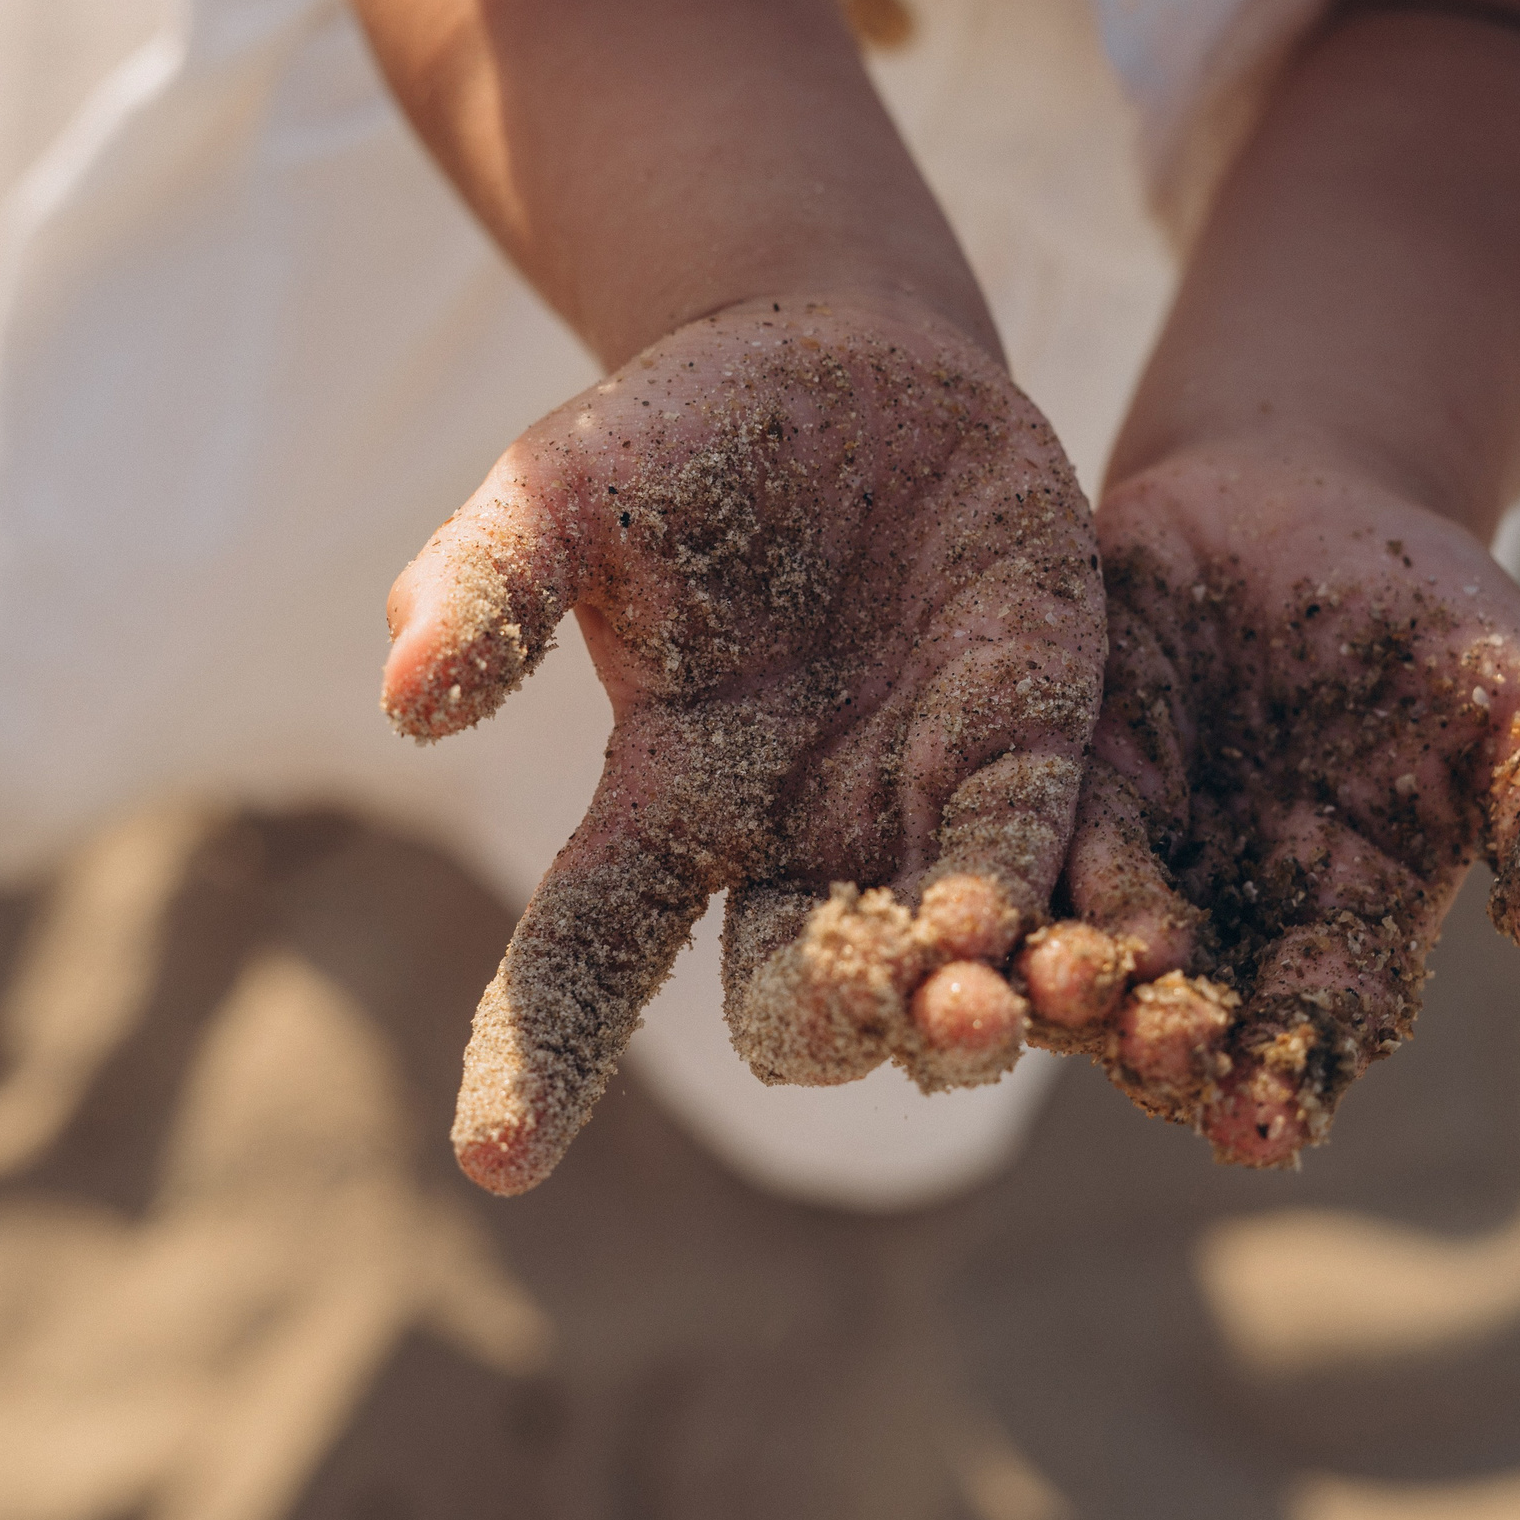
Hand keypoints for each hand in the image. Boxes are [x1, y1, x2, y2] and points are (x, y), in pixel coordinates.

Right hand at [383, 294, 1104, 1194]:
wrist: (850, 361)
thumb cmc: (680, 434)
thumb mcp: (564, 486)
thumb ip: (492, 586)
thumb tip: (407, 699)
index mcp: (661, 804)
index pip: (582, 956)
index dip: (539, 1055)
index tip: (497, 1158)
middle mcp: (793, 842)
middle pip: (797, 998)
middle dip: (827, 1022)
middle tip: (862, 1006)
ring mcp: (921, 805)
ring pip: (951, 965)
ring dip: (968, 1004)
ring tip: (981, 1004)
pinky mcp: (1036, 744)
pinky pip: (1061, 856)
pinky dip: (1078, 910)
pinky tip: (1112, 947)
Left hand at [1019, 450, 1519, 1164]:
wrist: (1308, 491)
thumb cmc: (1439, 613)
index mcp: (1341, 928)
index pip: (1314, 1033)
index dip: (1289, 1082)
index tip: (1266, 1124)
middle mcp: (1224, 917)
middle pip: (1184, 1014)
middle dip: (1162, 1046)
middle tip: (1148, 1062)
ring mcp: (1129, 851)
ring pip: (1084, 942)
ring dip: (1062, 976)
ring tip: (1053, 987)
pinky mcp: (1055, 776)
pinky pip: (1020, 839)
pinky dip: (994, 874)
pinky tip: (970, 898)